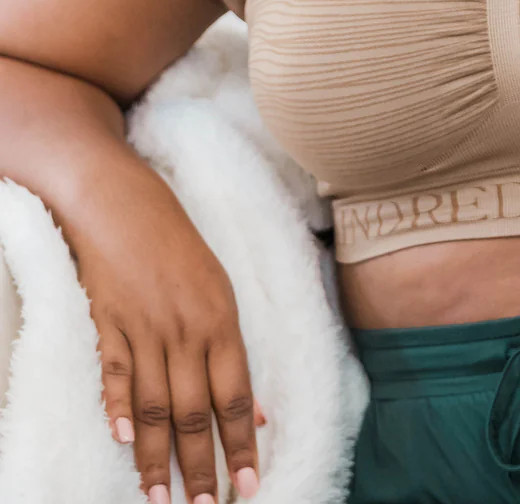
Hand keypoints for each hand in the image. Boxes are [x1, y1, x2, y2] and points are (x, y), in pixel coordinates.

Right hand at [68, 160, 264, 502]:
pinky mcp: (106, 325)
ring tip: (163, 500)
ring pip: (153, 405)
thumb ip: (231, 351)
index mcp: (221, 320)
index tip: (249, 484)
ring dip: (158, 458)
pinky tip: (122, 443)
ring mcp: (143, 328)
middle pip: (196, 410)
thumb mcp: (220, 289)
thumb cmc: (179, 244)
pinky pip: (112, 375)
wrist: (122, 203)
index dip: (242, 444)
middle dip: (203, 465)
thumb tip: (255, 411)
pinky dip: (115, 410)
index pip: (236, 395)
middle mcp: (185, 329)